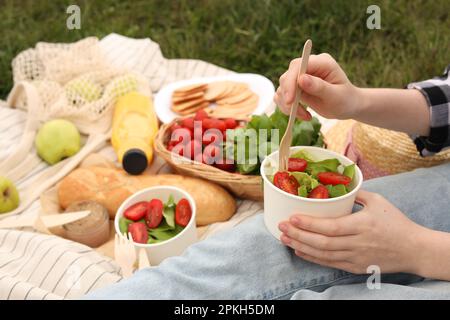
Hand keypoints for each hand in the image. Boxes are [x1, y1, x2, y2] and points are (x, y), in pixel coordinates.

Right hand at [274, 53, 360, 120]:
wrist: (348, 106)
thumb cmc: (346, 100)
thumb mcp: (336, 96)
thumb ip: (319, 87)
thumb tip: (301, 79)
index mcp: (321, 62)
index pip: (297, 66)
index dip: (290, 81)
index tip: (290, 100)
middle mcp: (309, 67)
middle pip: (287, 76)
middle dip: (288, 95)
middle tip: (295, 112)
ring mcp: (301, 77)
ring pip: (282, 88)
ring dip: (288, 105)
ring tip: (305, 115)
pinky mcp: (296, 87)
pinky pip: (282, 96)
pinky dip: (287, 108)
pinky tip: (303, 114)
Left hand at [278, 190, 425, 274]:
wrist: (413, 249)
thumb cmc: (396, 222)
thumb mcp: (379, 201)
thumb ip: (356, 193)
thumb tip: (335, 184)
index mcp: (362, 225)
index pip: (330, 226)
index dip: (309, 224)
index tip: (292, 217)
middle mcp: (357, 243)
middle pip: (322, 242)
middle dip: (298, 235)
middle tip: (281, 227)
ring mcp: (355, 258)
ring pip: (323, 254)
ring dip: (301, 246)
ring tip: (284, 238)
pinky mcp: (355, 267)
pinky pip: (329, 263)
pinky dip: (312, 258)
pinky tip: (299, 250)